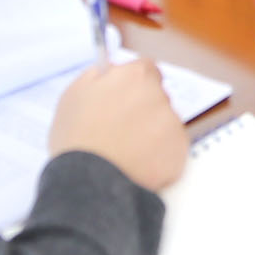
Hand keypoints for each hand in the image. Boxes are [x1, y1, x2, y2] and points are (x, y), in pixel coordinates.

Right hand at [47, 56, 189, 193]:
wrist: (89, 183)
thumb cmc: (76, 139)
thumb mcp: (74, 95)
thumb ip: (96, 76)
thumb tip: (109, 71)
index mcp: (134, 76)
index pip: (145, 70)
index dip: (133, 86)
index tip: (125, 99)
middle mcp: (159, 95)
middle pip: (157, 97)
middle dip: (143, 110)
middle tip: (121, 131)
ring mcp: (172, 124)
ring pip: (165, 125)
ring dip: (152, 135)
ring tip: (125, 153)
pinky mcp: (180, 152)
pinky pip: (171, 150)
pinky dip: (159, 158)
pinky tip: (137, 165)